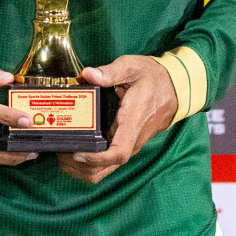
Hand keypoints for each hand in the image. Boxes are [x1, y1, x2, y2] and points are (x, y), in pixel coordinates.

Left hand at [58, 55, 177, 183]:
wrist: (175, 86)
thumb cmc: (154, 77)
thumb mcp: (132, 67)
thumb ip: (110, 72)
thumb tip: (88, 74)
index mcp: (133, 123)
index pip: (118, 153)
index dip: (97, 159)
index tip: (77, 154)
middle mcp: (132, 139)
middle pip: (108, 168)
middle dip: (82, 167)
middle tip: (60, 154)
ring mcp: (130, 143)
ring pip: (108, 168)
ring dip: (85, 168)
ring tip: (64, 155)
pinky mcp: (127, 142)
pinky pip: (110, 161)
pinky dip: (92, 163)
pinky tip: (76, 152)